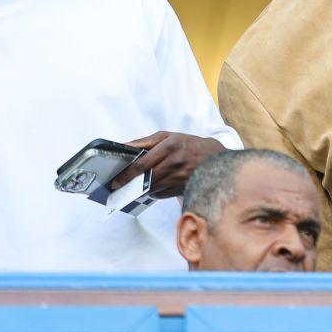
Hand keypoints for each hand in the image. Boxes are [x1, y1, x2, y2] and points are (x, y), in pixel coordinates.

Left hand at [110, 132, 226, 198]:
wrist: (214, 158)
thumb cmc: (188, 145)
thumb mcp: (168, 137)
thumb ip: (145, 142)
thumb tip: (125, 146)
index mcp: (169, 146)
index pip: (143, 163)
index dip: (127, 173)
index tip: (116, 179)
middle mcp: (175, 162)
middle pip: (146, 178)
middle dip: (131, 183)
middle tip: (119, 186)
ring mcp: (180, 177)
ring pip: (153, 188)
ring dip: (142, 188)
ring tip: (134, 186)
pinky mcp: (183, 189)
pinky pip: (162, 195)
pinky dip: (154, 192)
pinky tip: (152, 187)